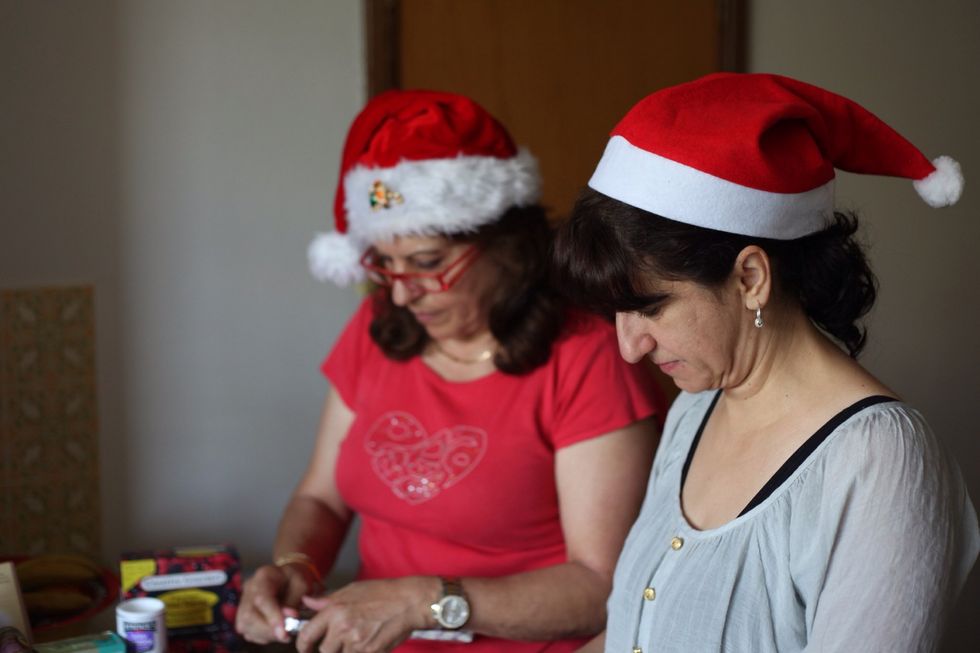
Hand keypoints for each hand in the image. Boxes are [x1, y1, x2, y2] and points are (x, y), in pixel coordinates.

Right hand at [236, 563, 315, 643]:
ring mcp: (243, 602)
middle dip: (268, 630)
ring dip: (266, 635)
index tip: (283, 632)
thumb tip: (287, 622)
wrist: (288, 578)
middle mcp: (249, 588)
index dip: (272, 616)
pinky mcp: (243, 616)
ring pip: (246, 626)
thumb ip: (293, 602)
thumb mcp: (302, 585)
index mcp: (264, 576)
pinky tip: (275, 632)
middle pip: (249, 615)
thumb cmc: (296, 580)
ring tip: (284, 633)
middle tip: (287, 635)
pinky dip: (263, 637)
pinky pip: (248, 632)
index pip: (262, 598)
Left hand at [294, 576, 437, 652]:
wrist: (409, 602)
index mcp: (335, 610)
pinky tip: (369, 640)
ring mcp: (356, 642)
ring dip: (346, 650)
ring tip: (359, 636)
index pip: (307, 635)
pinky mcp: (370, 652)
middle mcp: (343, 627)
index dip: (303, 644)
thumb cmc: (383, 593)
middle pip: (324, 650)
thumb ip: (327, 600)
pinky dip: (360, 651)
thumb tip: (307, 603)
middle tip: (341, 639)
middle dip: (330, 647)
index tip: (305, 647)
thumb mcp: (352, 590)